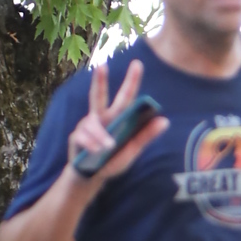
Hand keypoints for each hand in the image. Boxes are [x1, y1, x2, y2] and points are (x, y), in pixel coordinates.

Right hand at [65, 55, 165, 187]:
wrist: (92, 177)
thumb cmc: (113, 160)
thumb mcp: (133, 149)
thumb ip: (146, 135)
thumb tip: (165, 120)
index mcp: (116, 117)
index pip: (125, 96)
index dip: (131, 80)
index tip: (137, 64)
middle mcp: (100, 117)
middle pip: (98, 95)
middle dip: (100, 81)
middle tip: (102, 65)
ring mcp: (86, 126)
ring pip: (92, 124)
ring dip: (101, 136)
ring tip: (108, 147)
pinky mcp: (76, 137)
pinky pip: (83, 137)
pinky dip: (92, 145)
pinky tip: (96, 152)